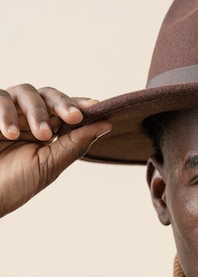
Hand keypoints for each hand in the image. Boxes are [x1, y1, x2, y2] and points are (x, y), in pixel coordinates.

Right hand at [0, 84, 111, 216]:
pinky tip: (10, 133)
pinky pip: (0, 97)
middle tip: (74, 117)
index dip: (80, 104)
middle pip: (49, 95)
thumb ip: (75, 144)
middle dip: (63, 104)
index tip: (95, 106)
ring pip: (27, 92)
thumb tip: (107, 124)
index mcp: (45, 130)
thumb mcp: (49, 165)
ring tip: (41, 135)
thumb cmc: (14, 184)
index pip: (65, 109)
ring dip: (37, 112)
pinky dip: (6, 113)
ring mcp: (6, 113)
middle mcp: (26, 118)